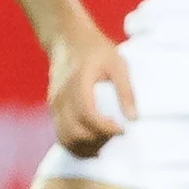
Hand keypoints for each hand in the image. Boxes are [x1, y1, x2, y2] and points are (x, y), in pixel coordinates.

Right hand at [47, 23, 134, 157]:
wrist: (67, 40)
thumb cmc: (96, 50)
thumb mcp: (118, 64)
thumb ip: (126, 91)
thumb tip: (133, 118)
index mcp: (78, 83)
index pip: (87, 114)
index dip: (104, 128)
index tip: (122, 130)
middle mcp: (62, 97)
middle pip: (74, 132)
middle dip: (98, 140)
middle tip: (116, 133)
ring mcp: (55, 105)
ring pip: (65, 139)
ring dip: (87, 147)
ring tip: (107, 140)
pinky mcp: (54, 110)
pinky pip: (61, 135)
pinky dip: (77, 145)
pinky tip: (94, 143)